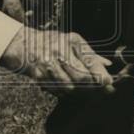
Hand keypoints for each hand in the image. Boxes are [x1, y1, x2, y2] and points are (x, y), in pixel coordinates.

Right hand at [0, 26, 115, 93]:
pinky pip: (58, 91)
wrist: (25, 44)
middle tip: (96, 90)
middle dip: (91, 87)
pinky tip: (65, 88)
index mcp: (72, 41)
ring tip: (79, 88)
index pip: (90, 61)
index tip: (108, 84)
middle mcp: (60, 50)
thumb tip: (108, 65)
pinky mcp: (39, 75)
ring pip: (70, 87)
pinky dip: (64, 93)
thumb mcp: (73, 43)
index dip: (101, 75)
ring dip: (78, 91)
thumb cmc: (53, 43)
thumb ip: (91, 55)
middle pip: (82, 77)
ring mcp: (48, 63)